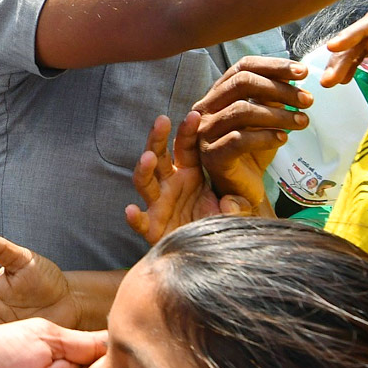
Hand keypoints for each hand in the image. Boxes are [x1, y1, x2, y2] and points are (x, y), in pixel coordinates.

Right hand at [126, 113, 256, 245]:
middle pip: (158, 157)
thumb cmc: (217, 223)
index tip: (195, 115)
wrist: (208, 252)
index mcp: (189, 174)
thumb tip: (230, 202)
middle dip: (157, 139)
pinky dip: (134, 217)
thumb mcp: (234, 210)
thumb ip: (236, 205)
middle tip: (161, 121)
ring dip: (144, 170)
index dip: (188, 132)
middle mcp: (169, 185)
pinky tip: (130, 211)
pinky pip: (140, 222)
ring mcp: (158, 205)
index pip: (186, 148)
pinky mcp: (152, 229)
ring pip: (145, 183)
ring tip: (148, 158)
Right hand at [192, 56, 311, 206]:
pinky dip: (266, 137)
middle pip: (241, 83)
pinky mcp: (211, 156)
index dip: (273, 66)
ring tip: (302, 122)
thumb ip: (273, 97)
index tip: (303, 73)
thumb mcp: (266, 118)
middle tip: (307, 100)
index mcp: (217, 94)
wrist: (243, 188)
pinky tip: (283, 139)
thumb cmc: (252, 150)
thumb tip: (294, 75)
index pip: (242, 67)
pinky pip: (239, 139)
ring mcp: (205, 133)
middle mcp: (205, 109)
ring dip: (278, 115)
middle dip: (279, 89)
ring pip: (241, 110)